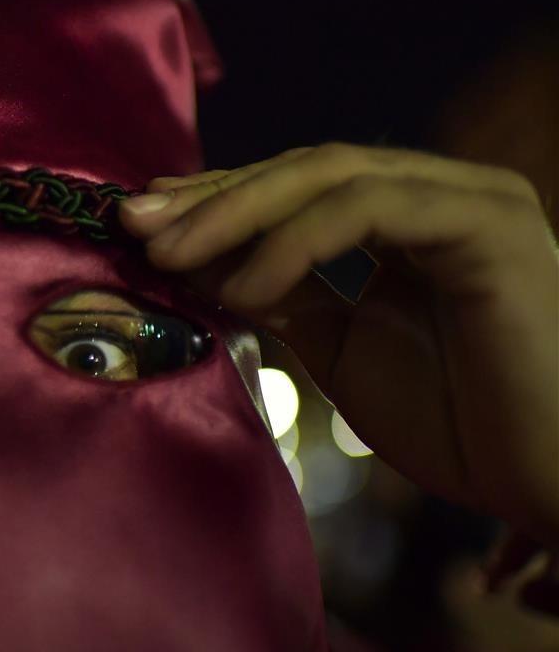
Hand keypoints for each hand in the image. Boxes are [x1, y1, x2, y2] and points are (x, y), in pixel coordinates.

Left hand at [119, 143, 558, 545]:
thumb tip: (208, 268)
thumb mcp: (345, 350)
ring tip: (169, 257)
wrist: (545, 481)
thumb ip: (288, 299)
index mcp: (412, 218)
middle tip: (134, 225)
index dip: (218, 200)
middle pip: (304, 170)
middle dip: (212, 198)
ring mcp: (470, 199)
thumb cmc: (459, 423)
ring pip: (328, 176)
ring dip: (236, 213)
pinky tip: (243, 288)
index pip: (298, 187)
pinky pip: (364, 211)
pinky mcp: (485, 223)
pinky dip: (291, 244)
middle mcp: (443, 192)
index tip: (147, 222)